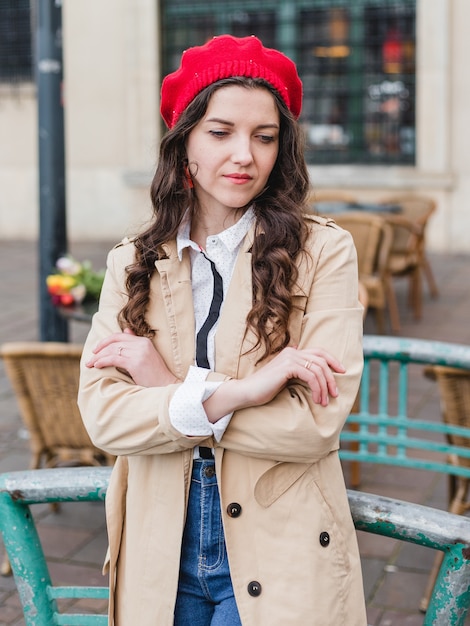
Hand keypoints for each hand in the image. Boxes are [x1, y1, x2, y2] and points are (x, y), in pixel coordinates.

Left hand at [86, 328, 177, 387]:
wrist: (166, 385)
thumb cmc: (155, 374)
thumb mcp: (146, 355)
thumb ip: (135, 343)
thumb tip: (126, 330)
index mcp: (144, 341)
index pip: (119, 336)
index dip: (105, 341)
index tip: (96, 349)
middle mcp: (141, 344)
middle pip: (114, 342)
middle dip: (99, 349)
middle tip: (90, 358)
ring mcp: (139, 352)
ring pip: (112, 350)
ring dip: (98, 357)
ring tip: (90, 364)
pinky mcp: (135, 362)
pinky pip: (114, 358)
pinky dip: (103, 361)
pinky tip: (97, 365)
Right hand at [203, 345, 344, 421]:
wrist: (247, 392)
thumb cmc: (265, 389)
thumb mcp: (285, 379)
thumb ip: (297, 373)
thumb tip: (312, 374)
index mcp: (292, 352)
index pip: (319, 352)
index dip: (333, 360)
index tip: (342, 371)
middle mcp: (292, 352)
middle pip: (321, 360)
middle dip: (331, 377)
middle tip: (334, 393)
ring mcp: (289, 358)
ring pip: (318, 369)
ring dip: (324, 387)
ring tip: (323, 401)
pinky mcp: (287, 367)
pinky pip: (310, 376)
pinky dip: (317, 388)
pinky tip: (316, 399)